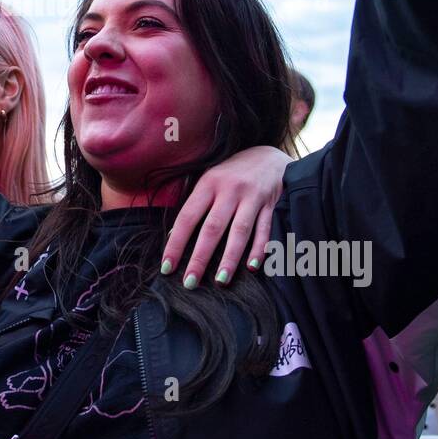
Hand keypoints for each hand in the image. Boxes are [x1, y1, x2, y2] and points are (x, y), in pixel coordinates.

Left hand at [162, 144, 289, 287]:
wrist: (268, 156)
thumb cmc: (231, 173)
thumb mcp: (209, 181)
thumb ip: (195, 205)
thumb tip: (174, 235)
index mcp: (208, 184)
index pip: (188, 217)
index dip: (176, 243)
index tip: (167, 267)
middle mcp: (229, 190)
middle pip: (212, 228)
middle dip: (200, 257)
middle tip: (190, 282)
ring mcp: (251, 197)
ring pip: (240, 231)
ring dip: (230, 258)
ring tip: (221, 281)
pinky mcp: (270, 204)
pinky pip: (264, 229)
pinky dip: (259, 248)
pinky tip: (252, 266)